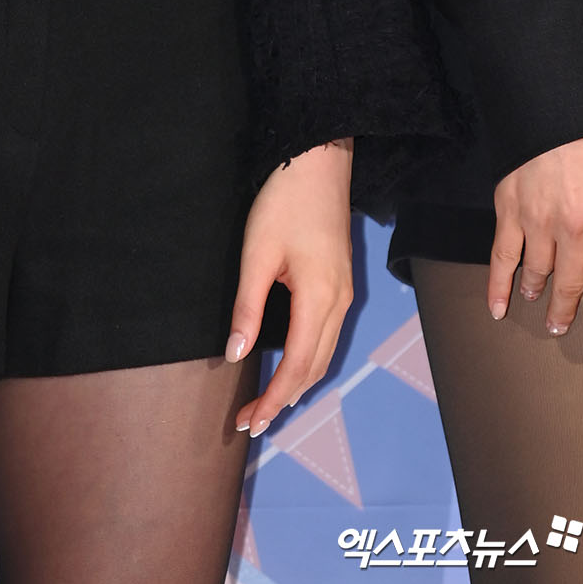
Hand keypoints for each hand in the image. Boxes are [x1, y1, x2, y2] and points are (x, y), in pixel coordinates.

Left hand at [229, 139, 353, 436]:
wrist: (319, 161)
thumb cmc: (284, 201)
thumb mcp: (257, 253)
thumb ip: (248, 307)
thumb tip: (236, 353)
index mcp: (320, 299)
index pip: (297, 367)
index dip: (273, 399)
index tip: (250, 422)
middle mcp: (340, 304)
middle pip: (315, 369)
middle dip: (284, 399)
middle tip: (251, 421)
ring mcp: (346, 294)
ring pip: (325, 355)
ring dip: (298, 383)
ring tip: (268, 404)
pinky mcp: (342, 283)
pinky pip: (328, 337)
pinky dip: (310, 362)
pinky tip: (291, 367)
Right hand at [489, 134, 582, 344]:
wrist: (554, 113)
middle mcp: (574, 229)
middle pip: (572, 284)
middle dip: (567, 311)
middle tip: (561, 325)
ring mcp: (538, 221)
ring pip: (537, 272)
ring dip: (537, 293)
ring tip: (535, 302)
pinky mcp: (510, 210)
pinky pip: (502, 256)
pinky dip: (499, 285)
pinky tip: (498, 306)